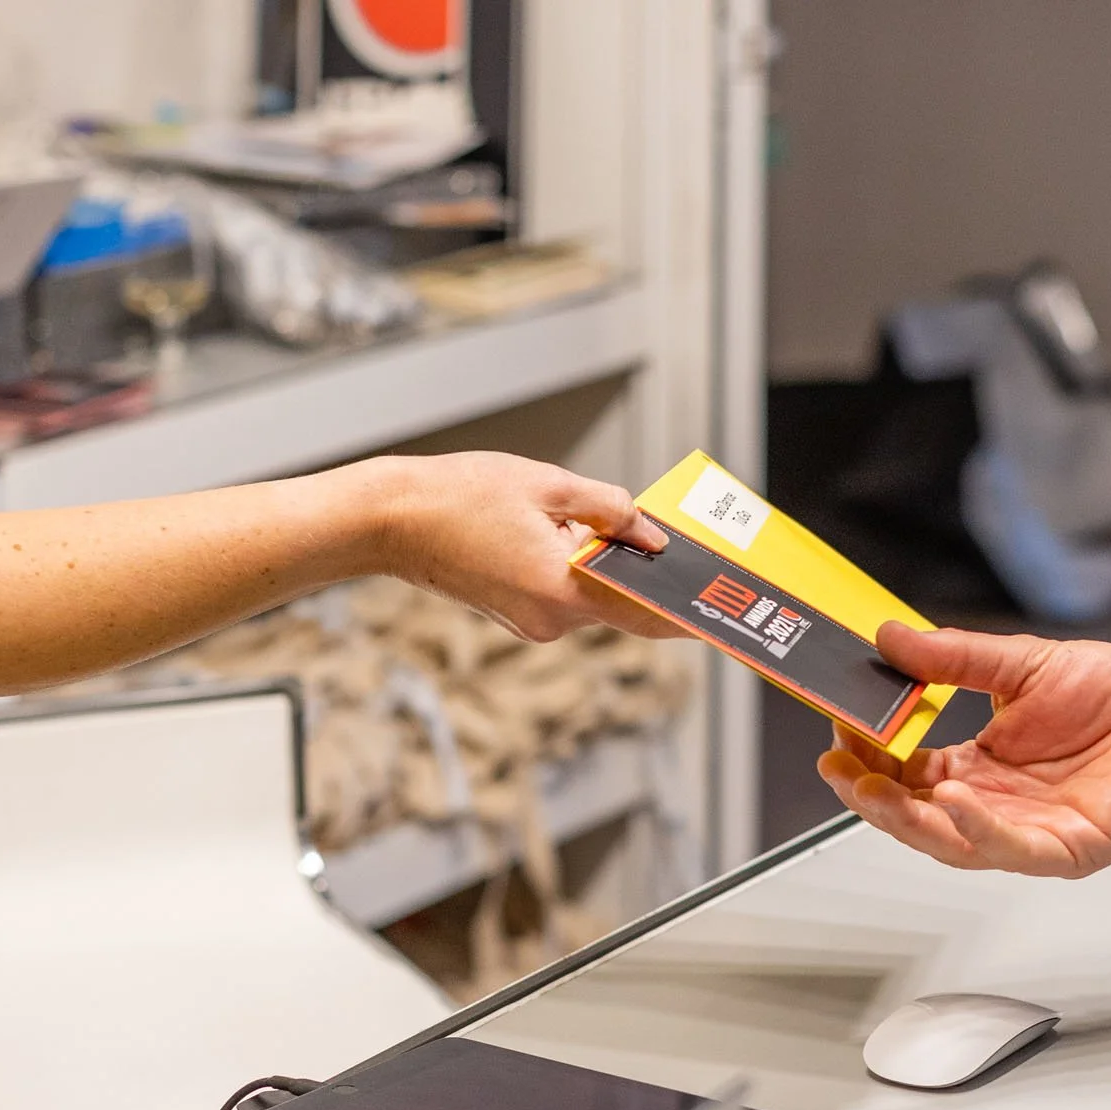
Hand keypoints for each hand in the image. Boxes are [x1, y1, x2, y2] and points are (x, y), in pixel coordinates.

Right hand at [361, 452, 682, 641]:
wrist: (392, 520)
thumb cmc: (459, 496)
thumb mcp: (548, 484)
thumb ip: (611, 509)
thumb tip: (652, 535)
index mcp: (562, 589)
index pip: (645, 610)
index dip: (685, 611)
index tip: (718, 612)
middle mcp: (551, 621)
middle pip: (621, 601)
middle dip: (642, 570)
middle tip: (667, 539)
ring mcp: (532, 624)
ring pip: (592, 596)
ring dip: (602, 564)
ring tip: (585, 519)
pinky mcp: (518, 616)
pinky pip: (566, 594)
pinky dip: (576, 569)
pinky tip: (559, 532)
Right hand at [818, 622, 1110, 876]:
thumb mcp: (1018, 665)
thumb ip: (952, 658)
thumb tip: (892, 638)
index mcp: (979, 767)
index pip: (906, 773)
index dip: (869, 756)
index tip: (839, 730)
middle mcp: (995, 806)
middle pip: (916, 815)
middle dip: (871, 796)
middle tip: (839, 767)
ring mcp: (1027, 832)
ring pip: (950, 843)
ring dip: (906, 819)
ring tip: (871, 788)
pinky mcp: (1064, 850)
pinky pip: (1008, 848)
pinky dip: (975, 828)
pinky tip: (952, 799)